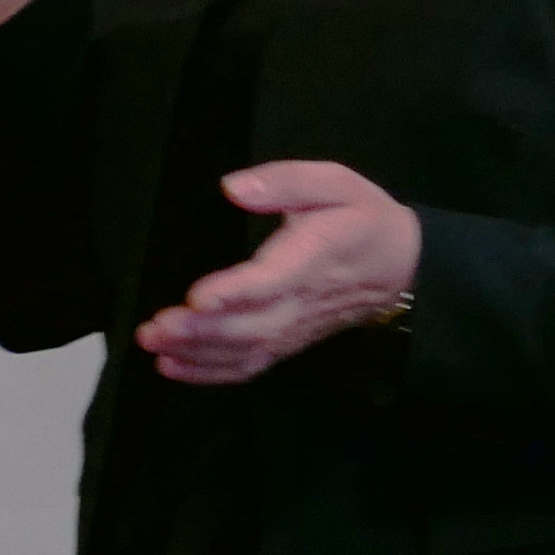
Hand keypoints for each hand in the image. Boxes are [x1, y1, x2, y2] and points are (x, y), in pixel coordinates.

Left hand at [135, 162, 418, 386]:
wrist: (400, 266)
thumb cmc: (362, 218)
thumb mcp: (335, 183)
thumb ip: (288, 181)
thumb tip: (236, 187)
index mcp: (311, 259)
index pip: (270, 282)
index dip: (234, 293)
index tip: (198, 298)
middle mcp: (299, 303)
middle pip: (249, 327)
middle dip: (200, 332)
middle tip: (153, 329)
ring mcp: (294, 329)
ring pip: (245, 351)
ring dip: (198, 353)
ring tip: (154, 346)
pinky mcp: (288, 342)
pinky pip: (250, 365)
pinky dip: (210, 372)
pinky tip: (172, 366)